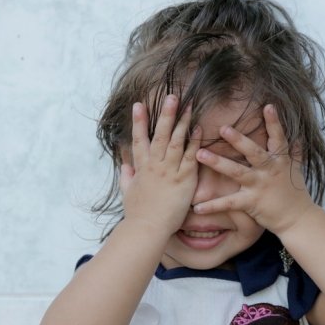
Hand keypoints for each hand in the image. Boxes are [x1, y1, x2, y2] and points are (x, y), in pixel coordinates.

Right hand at [119, 95, 201, 235]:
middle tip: (171, 96)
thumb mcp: (127, 192)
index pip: (139, 139)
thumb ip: (127, 177)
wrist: (147, 228)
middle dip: (165, 114)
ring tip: (188, 105)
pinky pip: (191, 157)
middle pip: (160, 134)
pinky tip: (199, 129)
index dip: (139, 122)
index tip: (139, 104)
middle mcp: (155, 165)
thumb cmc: (137, 214)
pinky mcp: (184, 179)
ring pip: (176, 141)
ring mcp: (170, 171)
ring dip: (182, 122)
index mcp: (141, 167)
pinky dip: (194, 142)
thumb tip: (125, 166)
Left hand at [192, 104, 317, 234]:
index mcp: (280, 160)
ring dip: (217, 162)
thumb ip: (295, 152)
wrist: (297, 219)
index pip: (278, 138)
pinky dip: (212, 206)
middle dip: (238, 140)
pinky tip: (197, 206)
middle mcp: (269, 170)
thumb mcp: (297, 169)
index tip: (268, 106)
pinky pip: (229, 203)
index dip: (274, 122)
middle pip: (253, 152)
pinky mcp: (251, 203)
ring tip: (199, 154)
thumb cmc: (296, 193)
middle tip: (221, 128)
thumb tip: (298, 136)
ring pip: (236, 172)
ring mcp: (259, 186)